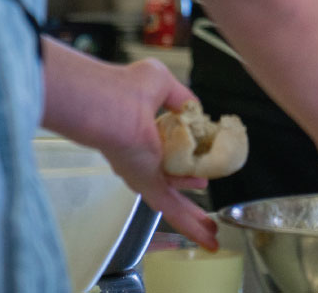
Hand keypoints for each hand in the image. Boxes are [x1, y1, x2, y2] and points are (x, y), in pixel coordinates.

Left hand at [41, 41, 219, 249]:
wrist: (107, 106)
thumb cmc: (124, 89)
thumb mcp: (159, 82)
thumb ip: (179, 96)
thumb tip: (194, 109)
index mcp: (141, 136)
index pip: (167, 153)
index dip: (185, 160)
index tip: (202, 166)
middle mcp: (142, 160)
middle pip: (172, 184)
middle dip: (189, 199)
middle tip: (205, 214)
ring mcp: (144, 175)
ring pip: (174, 203)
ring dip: (193, 218)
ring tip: (210, 231)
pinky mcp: (148, 186)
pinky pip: (173, 210)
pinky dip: (191, 225)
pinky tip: (207, 236)